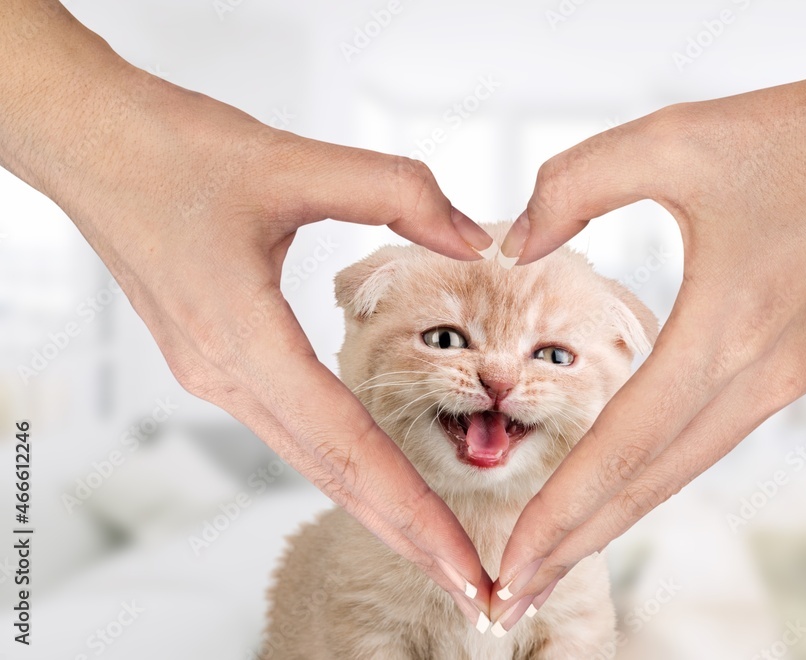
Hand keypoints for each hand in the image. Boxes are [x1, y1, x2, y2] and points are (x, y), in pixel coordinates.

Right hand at [0, 3, 494, 621]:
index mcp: (242, 340)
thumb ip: (397, 192)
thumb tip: (480, 236)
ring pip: (311, 460)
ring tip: (437, 550)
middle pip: (333, 476)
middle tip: (474, 591)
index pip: (348, 449)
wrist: (83, 140)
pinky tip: (373, 477)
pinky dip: (341, 464)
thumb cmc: (169, 146)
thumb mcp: (293, 161)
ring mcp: (215, 372)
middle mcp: (226, 375)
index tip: (464, 567)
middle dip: (405, 537)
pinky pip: (290, 428)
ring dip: (375, 506)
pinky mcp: (214, 357)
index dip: (413, 514)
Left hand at [491, 0, 805, 627]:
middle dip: (578, 542)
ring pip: (681, 471)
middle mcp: (760, 377)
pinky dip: (654, 476)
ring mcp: (781, 380)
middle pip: (652, 484)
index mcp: (729, 330)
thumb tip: (512, 244)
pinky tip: (620, 487)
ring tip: (555, 557)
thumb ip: (574, 185)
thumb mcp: (672, 138)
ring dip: (615, 518)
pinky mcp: (788, 367)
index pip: (626, 445)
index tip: (514, 559)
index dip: (564, 508)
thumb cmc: (800, 133)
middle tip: (513, 597)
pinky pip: (706, 440)